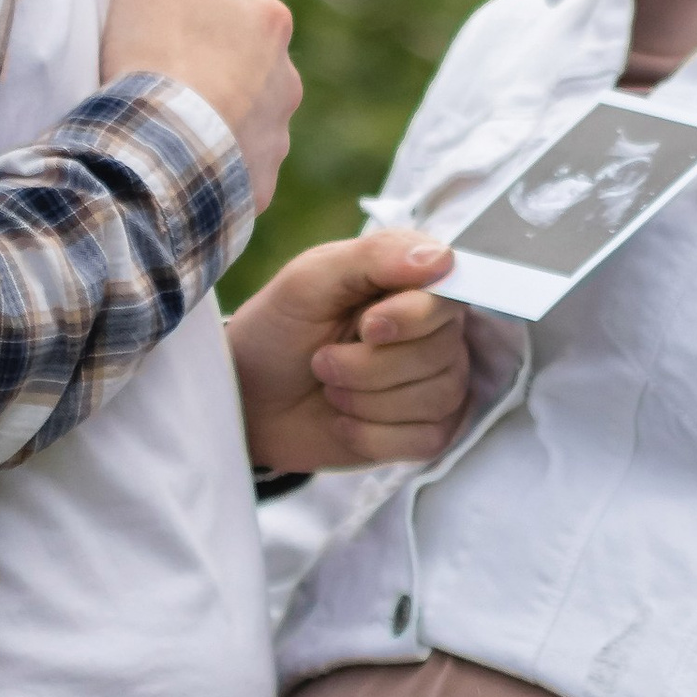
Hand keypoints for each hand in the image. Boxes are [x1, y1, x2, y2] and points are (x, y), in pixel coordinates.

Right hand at [101, 0, 299, 212]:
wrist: (157, 161)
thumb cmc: (154, 59)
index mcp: (267, 20)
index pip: (227, 7)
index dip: (183, 20)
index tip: (153, 39)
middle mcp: (288, 80)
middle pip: (237, 65)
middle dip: (202, 73)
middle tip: (154, 85)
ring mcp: (277, 140)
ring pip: (238, 120)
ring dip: (207, 121)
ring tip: (160, 129)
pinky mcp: (259, 189)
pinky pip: (231, 170)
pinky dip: (208, 168)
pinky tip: (173, 169)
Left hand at [229, 234, 468, 472]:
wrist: (248, 400)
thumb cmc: (277, 331)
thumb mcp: (308, 281)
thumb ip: (373, 256)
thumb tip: (443, 258)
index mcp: (411, 284)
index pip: (448, 297)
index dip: (412, 317)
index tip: (368, 328)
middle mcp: (433, 331)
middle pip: (440, 352)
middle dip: (368, 366)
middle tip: (321, 360)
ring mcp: (434, 382)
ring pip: (436, 397)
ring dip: (366, 401)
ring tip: (329, 389)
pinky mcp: (423, 431)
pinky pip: (426, 439)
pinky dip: (373, 435)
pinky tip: (342, 421)